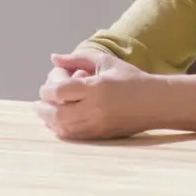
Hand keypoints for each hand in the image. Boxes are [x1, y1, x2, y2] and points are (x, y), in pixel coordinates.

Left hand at [35, 53, 156, 139]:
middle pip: (57, 114)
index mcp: (97, 88)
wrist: (157, 103)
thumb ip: (78, 58)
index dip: (47, 90)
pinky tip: (59, 123)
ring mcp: (99, 125)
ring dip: (50, 121)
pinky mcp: (102, 136)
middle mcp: (96, 109)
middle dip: (43, 109)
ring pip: (64, 128)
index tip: (45, 87)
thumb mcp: (106, 62)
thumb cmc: (132, 78)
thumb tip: (54, 58)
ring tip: (46, 113)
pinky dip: (62, 131)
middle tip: (38, 104)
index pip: (60, 92)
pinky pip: (75, 137)